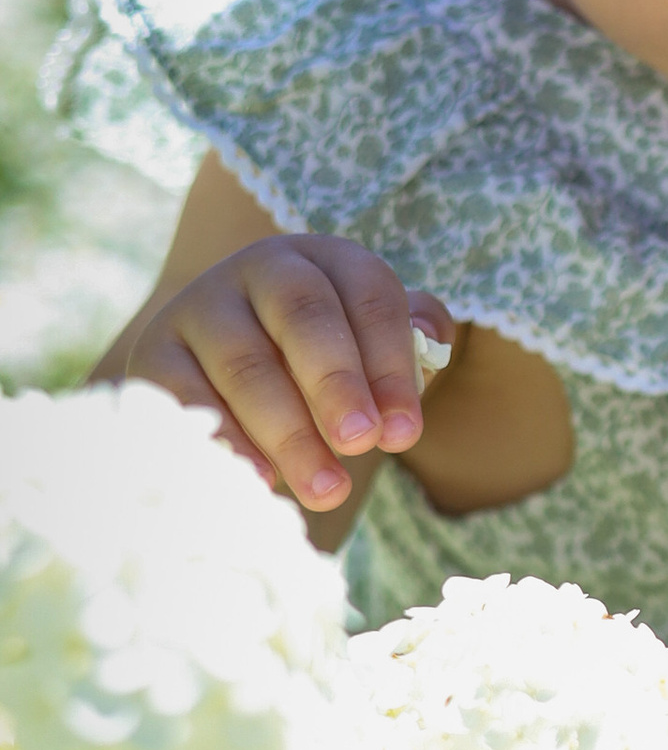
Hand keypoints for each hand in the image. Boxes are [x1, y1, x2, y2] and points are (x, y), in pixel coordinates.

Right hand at [122, 232, 450, 511]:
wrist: (222, 359)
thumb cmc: (322, 357)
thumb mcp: (370, 338)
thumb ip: (410, 337)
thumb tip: (431, 339)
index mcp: (326, 259)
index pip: (369, 296)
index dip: (390, 364)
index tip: (404, 433)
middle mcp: (260, 268)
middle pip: (302, 315)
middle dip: (335, 383)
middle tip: (361, 443)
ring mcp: (201, 306)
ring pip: (244, 362)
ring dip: (288, 431)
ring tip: (326, 490)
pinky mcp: (155, 352)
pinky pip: (185, 396)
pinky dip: (225, 440)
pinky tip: (260, 482)